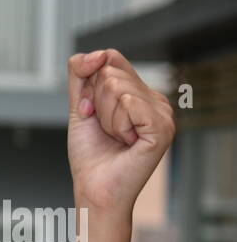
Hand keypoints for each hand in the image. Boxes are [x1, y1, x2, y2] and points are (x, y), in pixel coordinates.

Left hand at [67, 49, 174, 214]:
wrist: (94, 189)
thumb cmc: (90, 155)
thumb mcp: (79, 107)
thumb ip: (80, 75)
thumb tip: (96, 52)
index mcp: (139, 93)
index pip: (111, 60)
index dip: (91, 83)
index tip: (91, 111)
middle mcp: (155, 100)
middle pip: (111, 73)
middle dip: (96, 103)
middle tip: (105, 130)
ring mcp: (163, 113)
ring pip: (118, 88)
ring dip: (105, 117)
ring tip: (115, 137)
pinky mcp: (162, 127)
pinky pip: (129, 103)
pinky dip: (116, 124)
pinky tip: (125, 141)